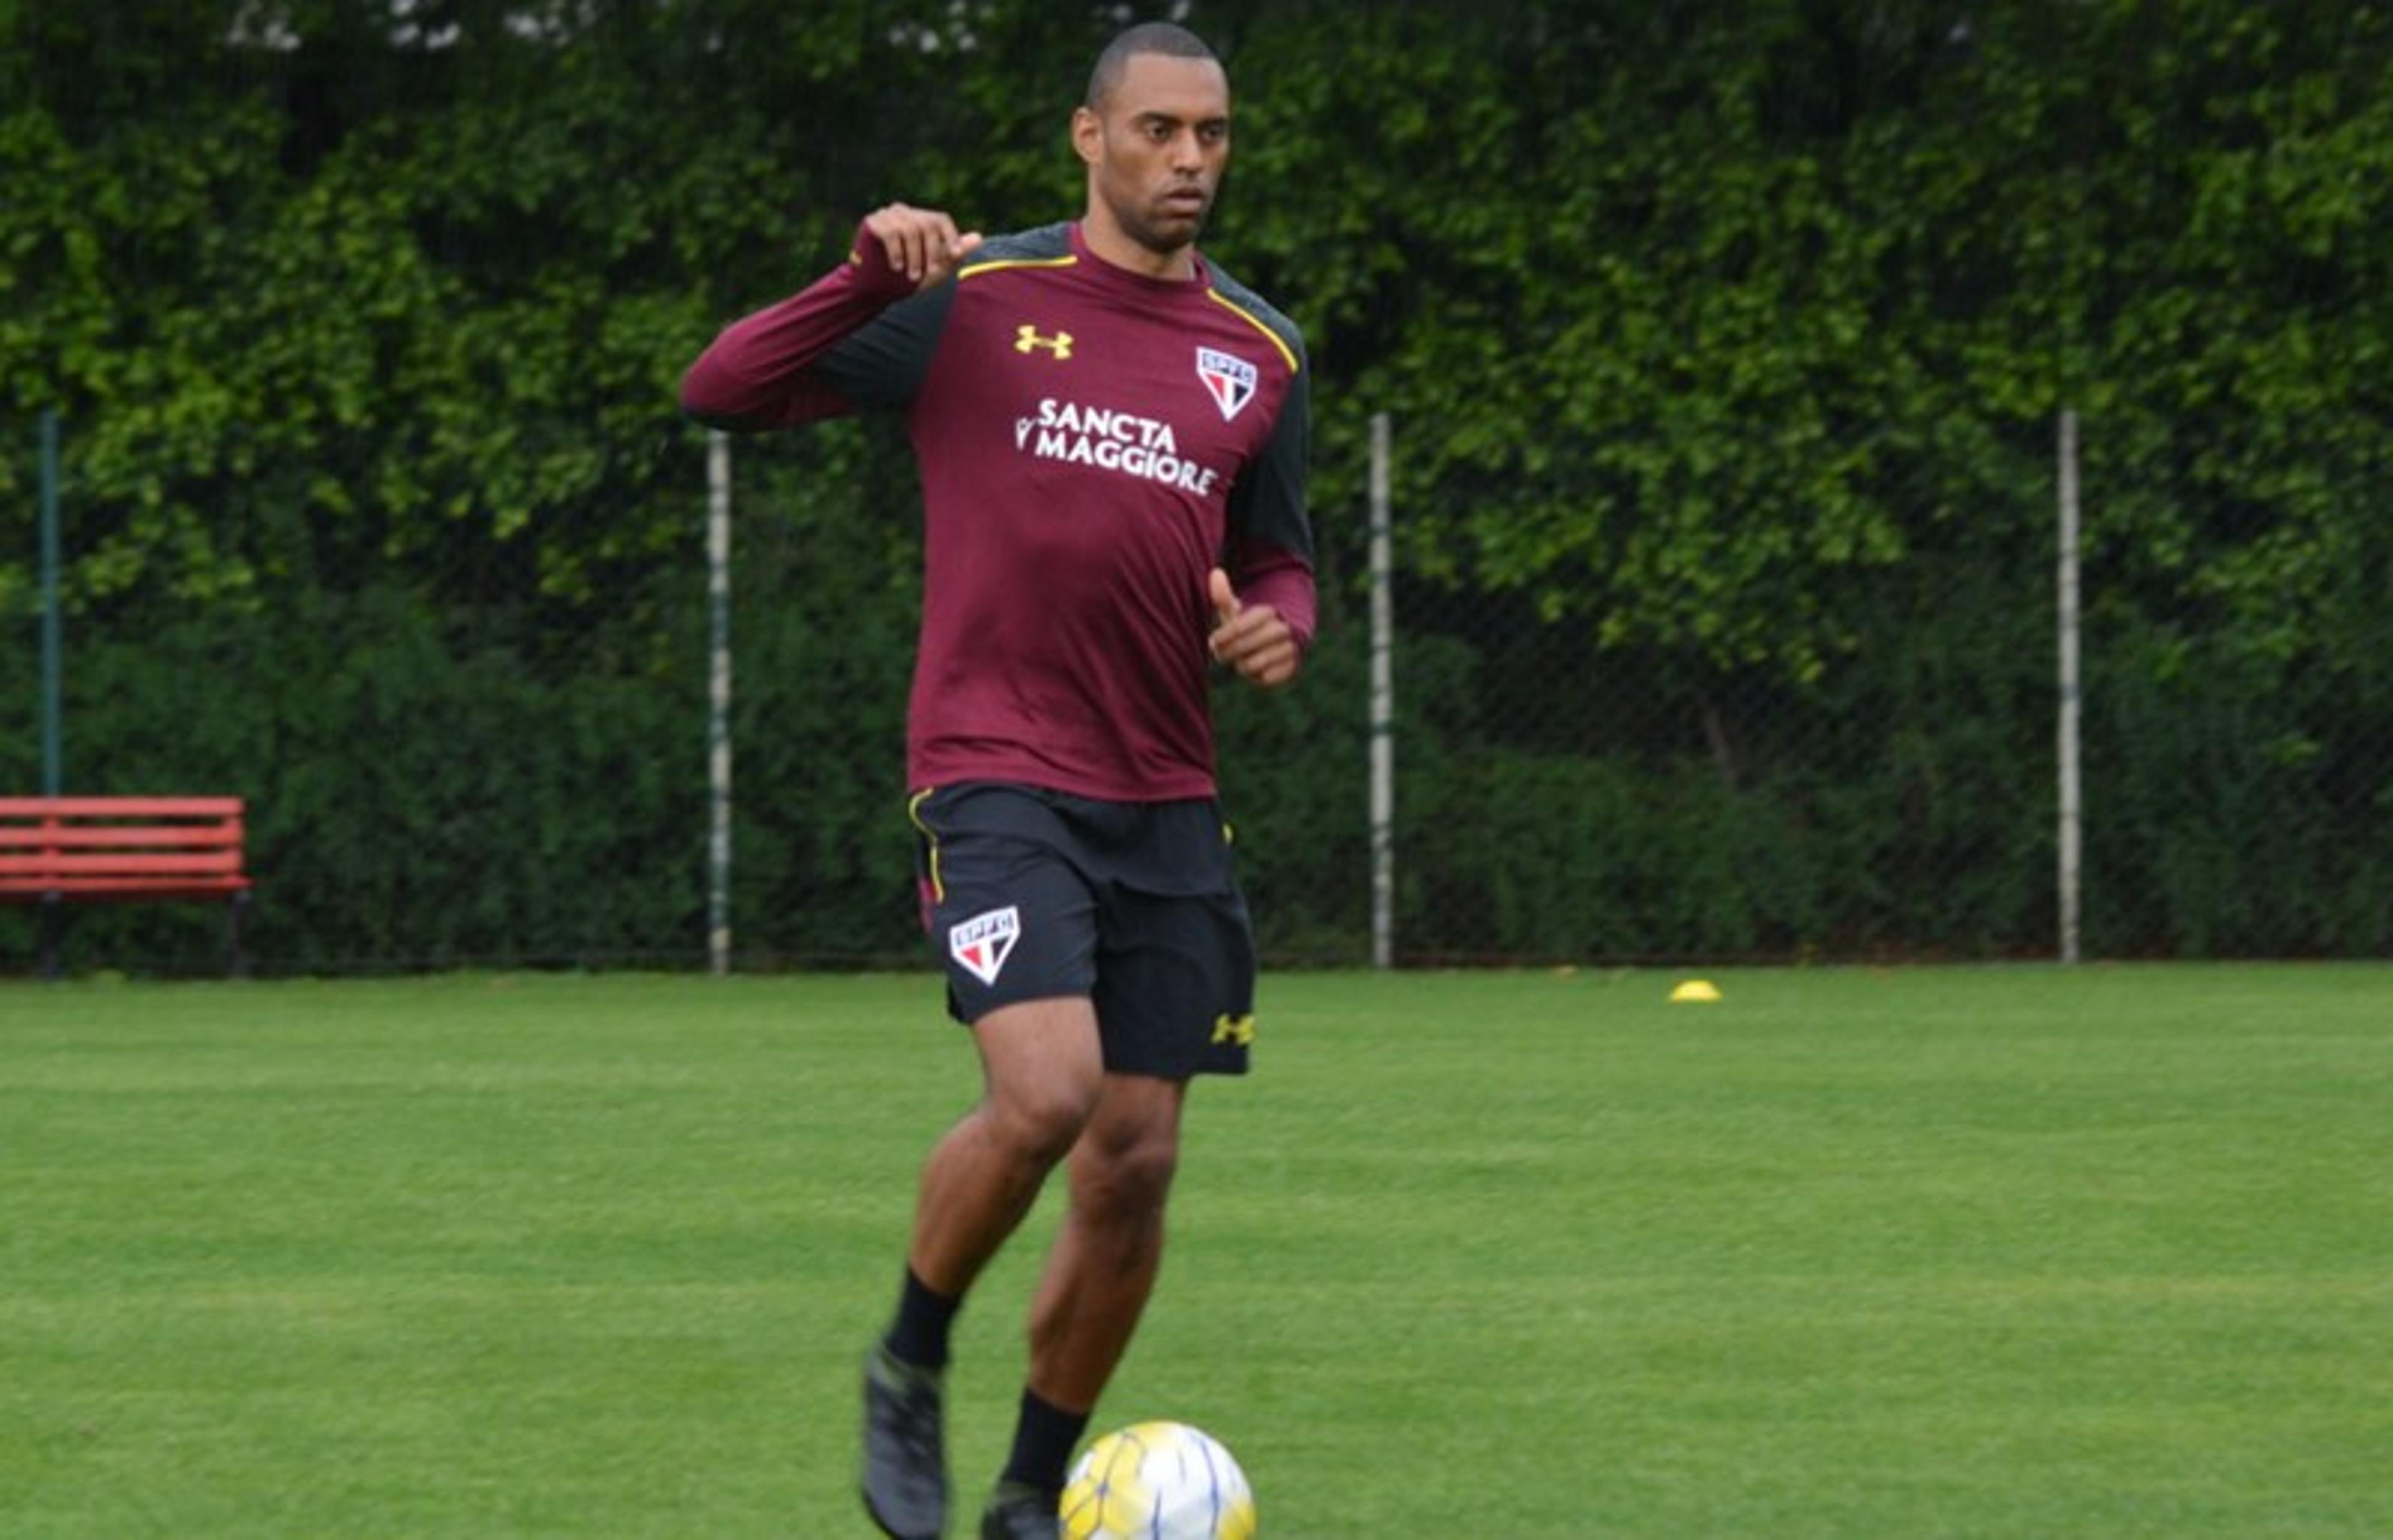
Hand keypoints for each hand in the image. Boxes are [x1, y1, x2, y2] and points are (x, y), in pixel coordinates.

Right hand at [863, 202, 983, 290]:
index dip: (948, 238)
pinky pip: (890, 232)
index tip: (951, 258)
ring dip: (914, 257)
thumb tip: (979, 238)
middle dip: (931, 252)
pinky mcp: (872, 222)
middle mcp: (905, 213)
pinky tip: (896, 267)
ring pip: (910, 229)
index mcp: (921, 220)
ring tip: (910, 276)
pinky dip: (896, 252)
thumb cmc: (907, 280)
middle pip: (927, 223)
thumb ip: (955, 254)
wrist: (875, 291)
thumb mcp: (936, 270)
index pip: (940, 220)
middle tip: (927, 275)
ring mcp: (887, 215)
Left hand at [1207, 568, 1300, 687]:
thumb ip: (1224, 596)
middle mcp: (1283, 629)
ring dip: (1241, 665)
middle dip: (1229, 652)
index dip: (1224, 636)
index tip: (1214, 641)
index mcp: (1268, 612)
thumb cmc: (1248, 623)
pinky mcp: (1293, 667)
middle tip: (1221, 654)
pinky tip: (1253, 669)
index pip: (1240, 626)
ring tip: (1238, 659)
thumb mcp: (1237, 609)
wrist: (1280, 637)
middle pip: (1246, 646)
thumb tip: (1215, 572)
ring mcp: (1290, 649)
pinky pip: (1267, 678)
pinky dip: (1256, 676)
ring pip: (1255, 664)